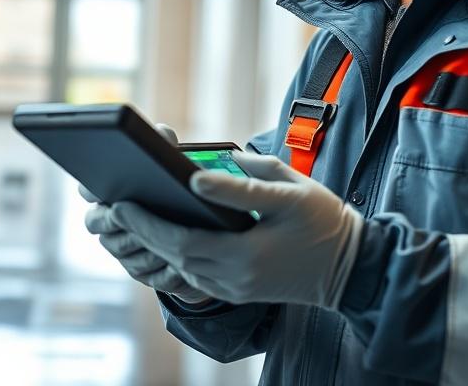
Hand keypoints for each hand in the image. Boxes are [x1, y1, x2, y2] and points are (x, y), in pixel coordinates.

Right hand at [81, 123, 209, 305]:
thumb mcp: (172, 159)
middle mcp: (107, 222)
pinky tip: (179, 267)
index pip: (87, 189)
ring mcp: (122, 248)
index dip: (91, 189)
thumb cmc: (176, 182)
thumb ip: (163, 142)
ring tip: (165, 242)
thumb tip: (163, 133)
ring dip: (143, 247)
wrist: (200, 220)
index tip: (105, 189)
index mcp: (107, 191)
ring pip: (122, 252)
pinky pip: (146, 275)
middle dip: (116, 222)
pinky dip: (162, 271)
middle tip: (134, 217)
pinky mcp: (143, 272)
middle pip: (97, 224)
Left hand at [107, 151, 363, 308]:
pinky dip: (178, 256)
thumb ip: (244, 185)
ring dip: (157, 245)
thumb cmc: (324, 222)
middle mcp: (235, 278)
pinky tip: (168, 236)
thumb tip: (198, 176)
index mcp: (245, 254)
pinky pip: (197, 275)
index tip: (123, 201)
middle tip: (116, 208)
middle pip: (174, 256)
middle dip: (143, 232)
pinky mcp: (240, 292)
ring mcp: (236, 289)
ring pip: (183, 268)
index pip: (181, 240)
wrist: (351, 268)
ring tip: (134, 219)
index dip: (147, 223)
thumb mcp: (290, 193)